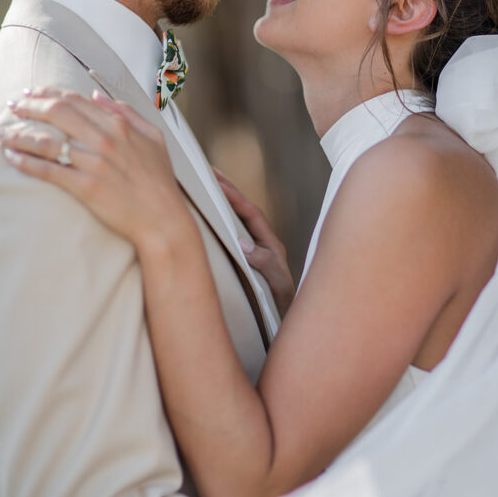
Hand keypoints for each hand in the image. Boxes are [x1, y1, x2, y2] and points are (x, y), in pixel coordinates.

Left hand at [0, 87, 191, 252]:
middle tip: (13, 107)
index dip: (49, 94)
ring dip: (20, 134)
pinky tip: (12, 156)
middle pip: (57, 113)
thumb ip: (126, 112)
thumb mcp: (153, 138)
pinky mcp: (86, 188)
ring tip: (4, 133)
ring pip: (47, 141)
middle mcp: (106, 140)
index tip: (32, 94)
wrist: (162, 219)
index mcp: (120, 125)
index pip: (76, 100)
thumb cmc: (159, 181)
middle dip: (30, 107)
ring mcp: (95, 164)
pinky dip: (26, 161)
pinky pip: (48, 170)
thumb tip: (97, 95)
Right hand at [214, 170, 294, 315]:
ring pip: (241, 222)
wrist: (290, 325)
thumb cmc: (285, 308)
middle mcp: (265, 245)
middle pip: (246, 212)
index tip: (217, 180)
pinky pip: (235, 235)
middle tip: (209, 171)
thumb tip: (243, 243)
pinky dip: (223, 222)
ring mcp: (258, 253)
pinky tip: (209, 219)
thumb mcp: (277, 286)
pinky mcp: (250, 262)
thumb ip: (265, 264)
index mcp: (272, 246)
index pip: (251, 214)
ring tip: (207, 186)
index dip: (234, 196)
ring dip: (225, 204)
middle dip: (229, 191)